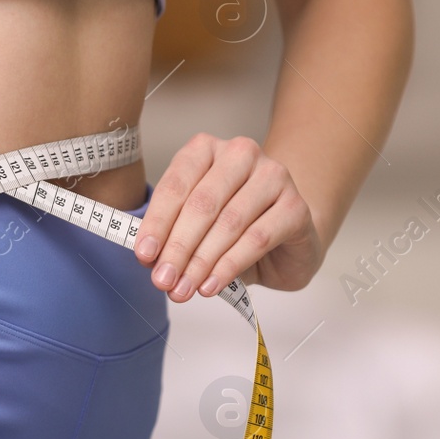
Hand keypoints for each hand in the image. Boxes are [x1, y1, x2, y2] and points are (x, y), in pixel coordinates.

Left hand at [134, 134, 320, 299]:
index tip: (144, 255)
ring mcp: (273, 176)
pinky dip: (230, 266)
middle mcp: (240, 154)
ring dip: (201, 261)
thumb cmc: (237, 229)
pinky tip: (212, 285)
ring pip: (229, 222)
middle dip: (178, 247)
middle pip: (202, 203)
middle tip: (163, 279)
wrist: (288, 241)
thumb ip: (173, 235)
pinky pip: (257, 239)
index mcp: (207, 150)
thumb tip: (149, 258)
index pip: (176, 184)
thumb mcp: (196, 228)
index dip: (157, 222)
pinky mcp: (295, 205)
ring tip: (184, 288)